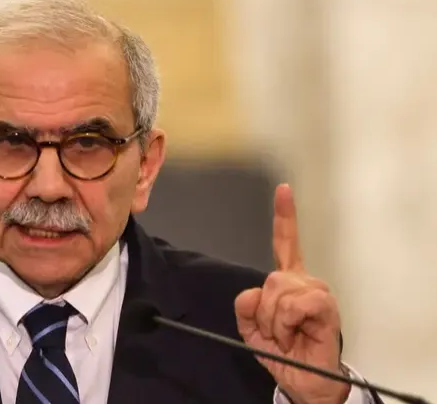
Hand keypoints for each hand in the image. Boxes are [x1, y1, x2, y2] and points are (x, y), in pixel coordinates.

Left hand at [234, 184, 348, 403]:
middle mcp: (306, 282)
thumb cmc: (283, 353)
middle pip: (270, 278)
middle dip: (263, 311)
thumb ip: (245, 307)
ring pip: (279, 290)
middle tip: (276, 332)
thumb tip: (251, 293)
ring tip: (287, 335)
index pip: (285, 244)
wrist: (303, 380)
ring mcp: (318, 292)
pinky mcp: (326, 306)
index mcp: (289, 282)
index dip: (285, 217)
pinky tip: (297, 333)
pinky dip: (286, 322)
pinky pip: (294, 303)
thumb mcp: (252, 329)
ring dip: (274, 320)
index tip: (283, 190)